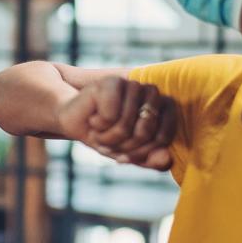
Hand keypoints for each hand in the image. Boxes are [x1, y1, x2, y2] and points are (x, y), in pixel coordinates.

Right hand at [57, 78, 176, 170]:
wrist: (75, 123)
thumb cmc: (107, 137)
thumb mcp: (130, 155)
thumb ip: (152, 160)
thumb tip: (166, 159)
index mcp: (165, 107)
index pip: (163, 138)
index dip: (143, 152)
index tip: (128, 155)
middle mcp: (152, 93)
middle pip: (145, 132)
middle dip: (124, 146)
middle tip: (110, 144)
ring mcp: (132, 85)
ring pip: (125, 124)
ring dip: (108, 138)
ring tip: (100, 133)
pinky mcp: (112, 82)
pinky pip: (110, 115)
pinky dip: (99, 125)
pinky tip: (93, 119)